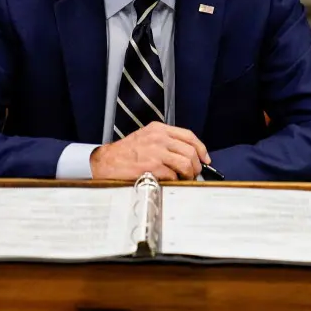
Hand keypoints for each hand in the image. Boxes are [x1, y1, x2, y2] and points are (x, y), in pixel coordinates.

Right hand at [89, 122, 210, 180]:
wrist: (105, 162)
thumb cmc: (125, 153)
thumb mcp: (146, 138)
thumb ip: (165, 142)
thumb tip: (186, 155)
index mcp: (158, 129)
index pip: (188, 136)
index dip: (201, 149)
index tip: (205, 159)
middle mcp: (159, 138)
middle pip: (190, 151)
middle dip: (196, 166)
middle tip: (194, 174)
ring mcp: (155, 152)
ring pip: (185, 163)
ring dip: (188, 175)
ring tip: (183, 179)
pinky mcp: (152, 167)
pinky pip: (173, 175)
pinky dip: (175, 181)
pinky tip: (169, 182)